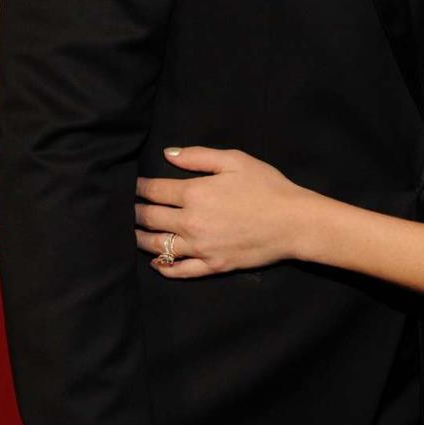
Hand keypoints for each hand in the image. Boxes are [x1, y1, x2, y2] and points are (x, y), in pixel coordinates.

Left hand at [135, 146, 307, 277]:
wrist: (294, 222)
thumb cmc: (268, 186)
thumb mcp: (235, 160)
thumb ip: (198, 156)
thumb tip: (166, 154)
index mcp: (195, 193)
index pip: (155, 190)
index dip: (140, 187)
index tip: (134, 186)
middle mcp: (191, 222)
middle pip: (150, 218)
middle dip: (136, 212)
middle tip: (129, 209)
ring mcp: (201, 247)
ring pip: (159, 246)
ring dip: (141, 239)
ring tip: (134, 234)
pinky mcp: (213, 266)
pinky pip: (180, 270)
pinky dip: (164, 268)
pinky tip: (156, 263)